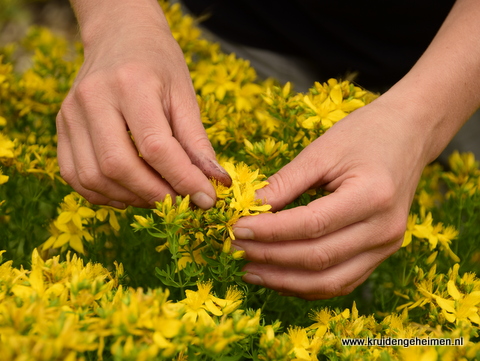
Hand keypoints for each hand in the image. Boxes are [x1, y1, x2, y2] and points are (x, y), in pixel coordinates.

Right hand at [57, 0, 229, 208]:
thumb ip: (197, 141)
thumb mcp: (184, 95)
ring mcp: (70, 113)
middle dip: (155, 194)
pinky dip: (102, 194)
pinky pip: (74, 175)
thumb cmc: (158, 64)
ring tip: (158, 197)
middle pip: (119, 166)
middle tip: (180, 203)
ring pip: (94, 177)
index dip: (183, 180)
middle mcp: (93, 98)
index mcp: (131, 84)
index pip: (155, 147)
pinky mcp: (60, 127)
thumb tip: (214, 182)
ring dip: (130, 198)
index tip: (205, 198)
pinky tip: (128, 194)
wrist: (120, 36)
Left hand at [232, 95, 429, 299]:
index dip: (270, 231)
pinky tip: (278, 276)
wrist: (408, 135)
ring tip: (249, 270)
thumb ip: (285, 182)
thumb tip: (249, 209)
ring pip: (329, 282)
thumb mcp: (322, 150)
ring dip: (284, 281)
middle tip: (234, 250)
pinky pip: (340, 282)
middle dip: (270, 257)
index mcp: (373, 196)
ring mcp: (387, 246)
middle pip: (318, 258)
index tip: (237, 228)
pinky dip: (306, 285)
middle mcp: (385, 229)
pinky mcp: (381, 254)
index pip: (311, 225)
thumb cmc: (364, 134)